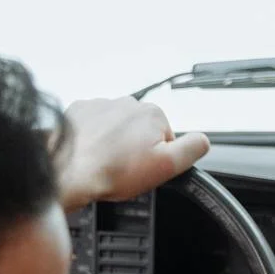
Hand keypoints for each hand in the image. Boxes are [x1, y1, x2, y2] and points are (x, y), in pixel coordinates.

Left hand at [56, 98, 209, 212]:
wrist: (70, 170)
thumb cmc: (114, 171)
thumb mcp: (167, 166)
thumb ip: (192, 149)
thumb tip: (204, 140)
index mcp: (152, 114)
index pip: (165, 138)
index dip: (156, 158)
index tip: (143, 169)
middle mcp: (127, 102)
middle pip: (140, 131)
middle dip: (135, 149)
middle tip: (124, 170)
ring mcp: (101, 105)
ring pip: (116, 128)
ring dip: (113, 143)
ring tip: (105, 163)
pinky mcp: (79, 111)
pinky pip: (93, 125)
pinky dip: (93, 138)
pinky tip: (90, 153)